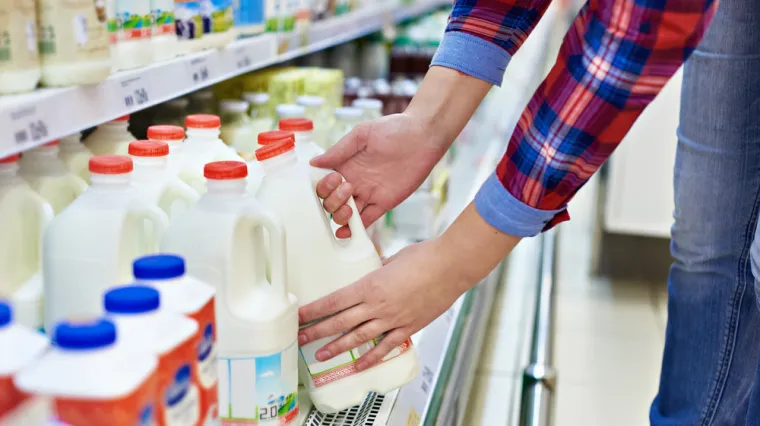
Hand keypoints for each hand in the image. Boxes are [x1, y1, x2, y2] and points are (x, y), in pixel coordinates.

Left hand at [297, 239, 468, 369]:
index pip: (334, 301)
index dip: (314, 311)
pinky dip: (371, 358)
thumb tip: (374, 269)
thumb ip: (379, 268)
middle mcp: (377, 306)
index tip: (300, 316)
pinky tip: (359, 365)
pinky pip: (385, 347)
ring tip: (320, 355)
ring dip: (337, 347)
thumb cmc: (424, 257)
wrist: (451, 267)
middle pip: (339, 322)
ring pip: (358, 338)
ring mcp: (392, 319)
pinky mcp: (408, 328)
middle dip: (316, 331)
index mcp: (370, 285)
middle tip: (300, 338)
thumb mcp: (393, 259)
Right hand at [311, 113, 446, 237]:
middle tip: (347, 187)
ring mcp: (368, 194)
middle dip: (333, 201)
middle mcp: (354, 182)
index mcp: (345, 165)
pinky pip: (366, 220)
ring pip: (346, 214)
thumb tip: (314, 163)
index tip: (334, 178)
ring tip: (349, 207)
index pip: (325, 184)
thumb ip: (339, 150)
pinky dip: (355, 229)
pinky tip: (346, 231)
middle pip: (331, 202)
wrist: (422, 137)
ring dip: (341, 216)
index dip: (324, 186)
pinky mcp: (384, 203)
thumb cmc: (393, 129)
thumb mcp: (362, 134)